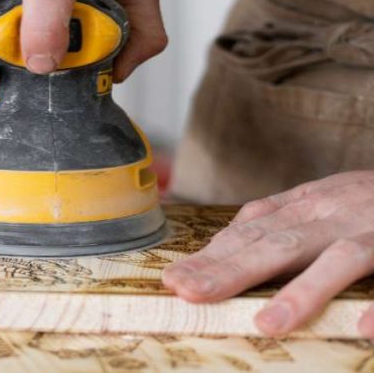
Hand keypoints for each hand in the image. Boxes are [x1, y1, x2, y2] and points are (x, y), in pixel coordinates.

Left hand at [162, 171, 373, 336]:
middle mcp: (340, 213)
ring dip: (304, 292)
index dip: (213, 255)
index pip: (253, 231)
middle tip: (189, 295)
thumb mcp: (325, 201)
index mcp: (313, 204)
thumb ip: (280, 221)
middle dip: (232, 270)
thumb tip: (224, 244)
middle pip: (280, 243)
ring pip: (341, 259)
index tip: (174, 280)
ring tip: (268, 324)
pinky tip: (362, 327)